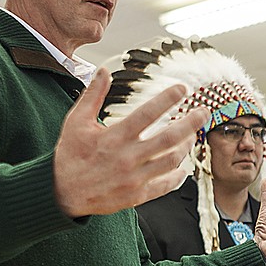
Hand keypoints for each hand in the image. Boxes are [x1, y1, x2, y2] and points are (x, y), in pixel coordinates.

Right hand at [53, 68, 210, 216]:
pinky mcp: (136, 196)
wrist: (62, 192)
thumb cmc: (71, 154)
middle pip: (168, 138)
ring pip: (171, 161)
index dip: (167, 99)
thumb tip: (104, 70)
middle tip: (204, 111)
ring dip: (186, 147)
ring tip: (192, 136)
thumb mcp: (76, 121)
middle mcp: (127, 158)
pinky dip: (178, 176)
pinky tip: (183, 166)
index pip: (147, 114)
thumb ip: (93, 95)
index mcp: (114, 137)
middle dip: (190, 123)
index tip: (183, 88)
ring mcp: (134, 178)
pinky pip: (164, 186)